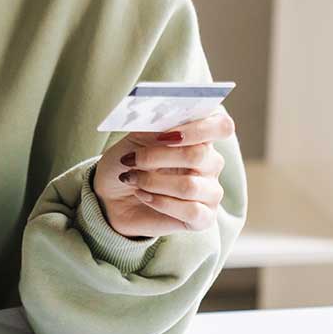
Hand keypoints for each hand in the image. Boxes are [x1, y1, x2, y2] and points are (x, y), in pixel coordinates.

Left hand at [91, 107, 233, 238]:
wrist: (111, 196)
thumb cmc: (128, 163)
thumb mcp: (134, 139)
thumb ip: (154, 126)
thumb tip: (167, 115)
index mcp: (200, 137)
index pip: (221, 126)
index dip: (198, 128)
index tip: (167, 134)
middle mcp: (211, 163)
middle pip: (199, 155)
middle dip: (158, 156)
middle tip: (132, 159)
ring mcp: (210, 192)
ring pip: (190, 186)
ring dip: (153, 182)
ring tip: (133, 179)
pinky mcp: (203, 218)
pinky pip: (190, 211)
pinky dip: (160, 202)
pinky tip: (143, 196)